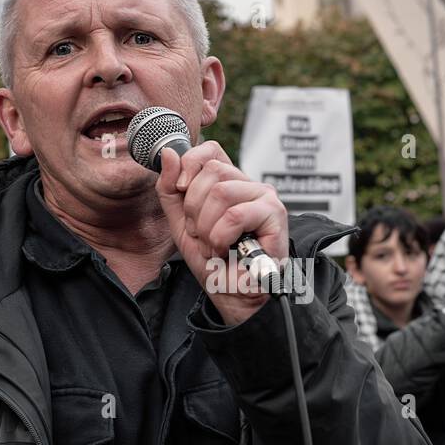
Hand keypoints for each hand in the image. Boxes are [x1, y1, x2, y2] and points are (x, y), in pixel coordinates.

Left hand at [156, 143, 288, 326]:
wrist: (230, 294)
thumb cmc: (213, 260)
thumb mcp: (181, 222)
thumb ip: (171, 189)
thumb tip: (170, 153)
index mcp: (229, 182)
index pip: (210, 150)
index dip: (190, 165)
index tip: (181, 191)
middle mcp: (249, 185)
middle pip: (212, 171)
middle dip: (194, 208)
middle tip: (200, 234)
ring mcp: (265, 197)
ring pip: (221, 192)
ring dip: (207, 227)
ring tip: (212, 246)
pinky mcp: (275, 214)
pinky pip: (235, 215)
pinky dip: (221, 237)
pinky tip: (225, 251)